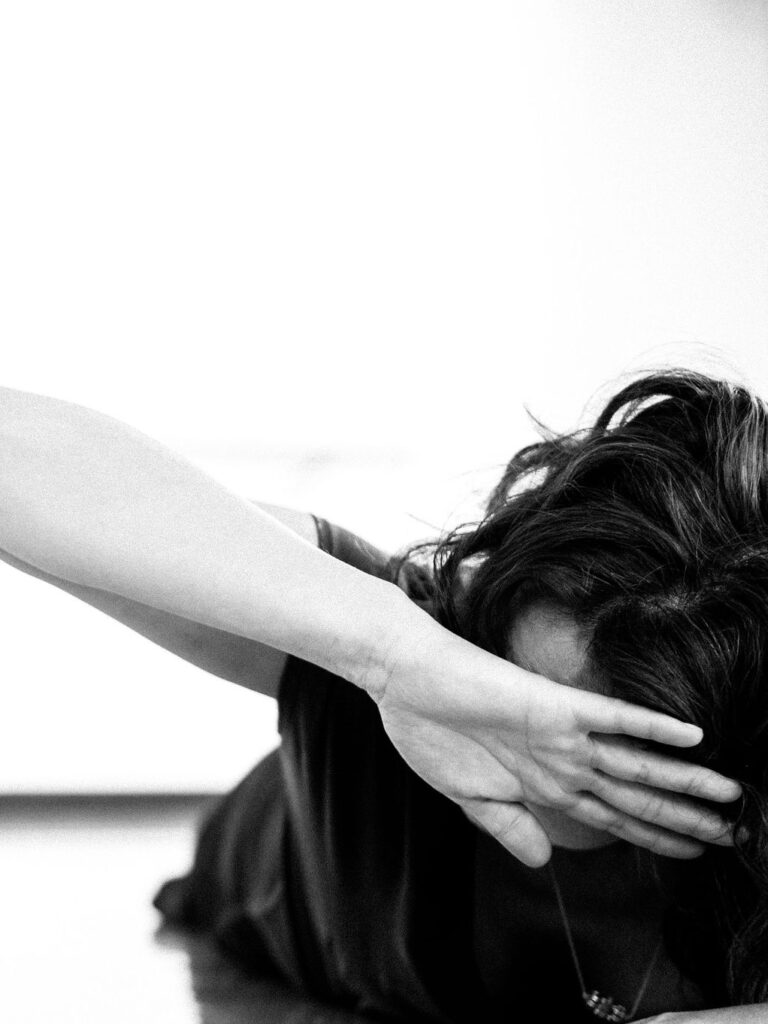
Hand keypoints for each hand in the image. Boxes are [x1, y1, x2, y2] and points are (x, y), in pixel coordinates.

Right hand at [373, 605, 739, 866]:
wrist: (402, 678)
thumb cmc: (428, 730)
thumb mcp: (467, 797)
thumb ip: (508, 826)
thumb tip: (544, 862)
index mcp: (542, 781)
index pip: (612, 816)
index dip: (654, 836)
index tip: (695, 853)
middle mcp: (562, 759)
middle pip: (635, 795)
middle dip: (685, 819)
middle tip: (736, 835)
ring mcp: (561, 733)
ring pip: (635, 763)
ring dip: (684, 782)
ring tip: (731, 797)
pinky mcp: (552, 705)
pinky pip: (611, 716)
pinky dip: (650, 726)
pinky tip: (690, 735)